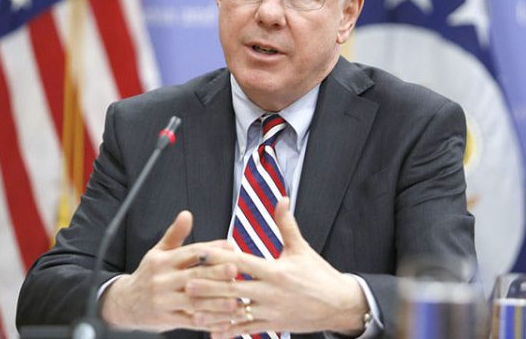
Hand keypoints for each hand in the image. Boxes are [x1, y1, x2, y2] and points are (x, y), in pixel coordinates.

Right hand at [101, 211, 238, 331]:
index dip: (211, 250)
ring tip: (235, 300)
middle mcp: (162, 281)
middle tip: (235, 270)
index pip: (190, 253)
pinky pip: (190, 321)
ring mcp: (164, 302)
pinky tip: (224, 320)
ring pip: (194, 301)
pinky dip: (208, 322)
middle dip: (216, 273)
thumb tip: (186, 214)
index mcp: (162, 261)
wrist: (124, 303)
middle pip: (193, 276)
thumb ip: (175, 234)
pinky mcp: (167, 319)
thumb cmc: (148, 275)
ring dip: (216, 302)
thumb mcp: (158, 252)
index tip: (230, 248)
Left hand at [185, 198, 369, 337]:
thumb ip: (287, 224)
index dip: (220, 257)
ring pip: (236, 312)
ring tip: (192, 311)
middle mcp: (271, 292)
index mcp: (276, 271)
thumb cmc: (319, 275)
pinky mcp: (273, 325)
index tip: (201, 251)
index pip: (242, 262)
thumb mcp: (302, 248)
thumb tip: (282, 199)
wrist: (339, 305)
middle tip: (186, 283)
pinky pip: (246, 329)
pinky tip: (212, 329)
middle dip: (208, 287)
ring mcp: (271, 311)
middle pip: (233, 289)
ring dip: (213, 312)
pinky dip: (228, 330)